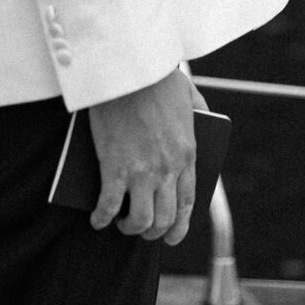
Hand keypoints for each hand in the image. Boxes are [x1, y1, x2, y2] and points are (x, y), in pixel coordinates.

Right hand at [88, 67, 196, 244]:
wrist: (130, 68)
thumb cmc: (157, 76)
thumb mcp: (190, 93)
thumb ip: (201, 111)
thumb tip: (207, 122)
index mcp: (187, 153)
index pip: (188, 203)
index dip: (179, 226)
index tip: (170, 235)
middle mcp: (168, 169)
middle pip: (164, 218)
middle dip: (153, 231)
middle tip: (140, 228)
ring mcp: (142, 171)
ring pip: (140, 221)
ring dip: (130, 228)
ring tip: (120, 222)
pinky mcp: (114, 168)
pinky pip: (108, 206)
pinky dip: (101, 218)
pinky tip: (96, 218)